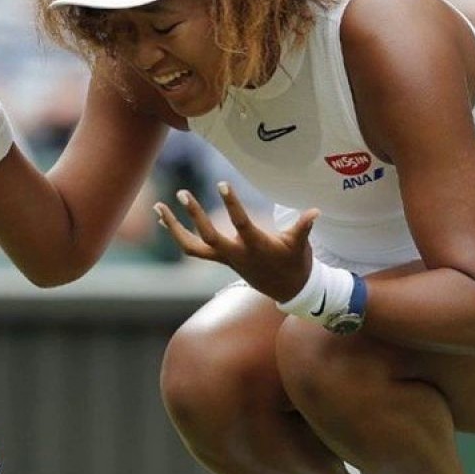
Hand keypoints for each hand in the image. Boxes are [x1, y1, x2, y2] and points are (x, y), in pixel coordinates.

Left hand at [154, 182, 318, 301]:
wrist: (289, 290)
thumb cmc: (296, 263)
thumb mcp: (301, 245)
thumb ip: (304, 227)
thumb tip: (315, 211)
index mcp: (256, 247)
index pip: (240, 224)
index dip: (232, 204)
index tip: (222, 183)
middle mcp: (236, 255)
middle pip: (208, 237)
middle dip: (194, 216)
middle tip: (182, 193)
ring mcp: (226, 259)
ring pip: (192, 247)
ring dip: (173, 228)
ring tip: (159, 207)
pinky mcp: (221, 260)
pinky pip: (193, 249)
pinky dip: (178, 234)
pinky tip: (164, 219)